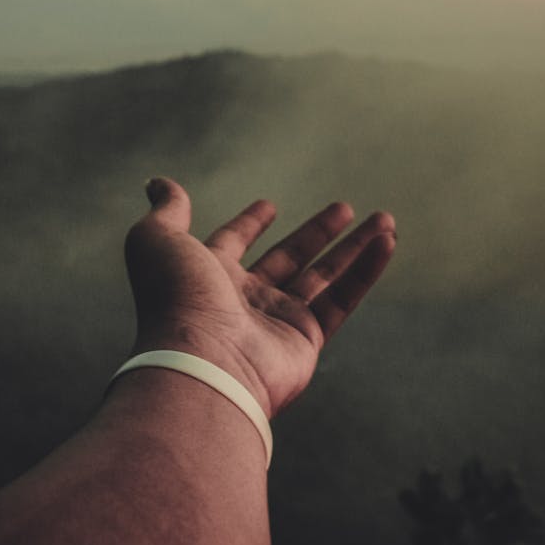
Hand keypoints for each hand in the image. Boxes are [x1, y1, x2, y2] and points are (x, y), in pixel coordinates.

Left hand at [121, 176, 396, 419]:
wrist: (202, 363)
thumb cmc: (176, 299)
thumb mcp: (157, 241)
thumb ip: (166, 211)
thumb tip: (157, 182)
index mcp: (208, 276)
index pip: (232, 245)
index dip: (249, 225)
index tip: (270, 207)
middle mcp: (243, 301)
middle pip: (289, 258)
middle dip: (317, 233)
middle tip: (344, 208)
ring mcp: (276, 323)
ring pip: (324, 277)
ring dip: (354, 248)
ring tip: (385, 221)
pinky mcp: (306, 341)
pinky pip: (342, 300)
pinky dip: (366, 271)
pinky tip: (386, 243)